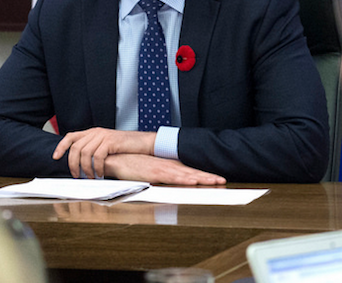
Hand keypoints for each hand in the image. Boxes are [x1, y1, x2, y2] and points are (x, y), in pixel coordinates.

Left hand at [52, 128, 155, 178]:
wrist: (143, 143)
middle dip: (73, 164)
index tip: (55, 157)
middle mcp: (96, 132)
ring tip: (90, 177)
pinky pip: (97, 156)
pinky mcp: (111, 142)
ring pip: (85, 153)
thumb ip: (94, 148)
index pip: (71, 136)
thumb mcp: (107, 144)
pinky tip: (100, 173)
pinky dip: (97, 167)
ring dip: (85, 168)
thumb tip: (79, 162)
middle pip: (75, 147)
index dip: (61, 147)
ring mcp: (103, 136)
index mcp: (93, 132)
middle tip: (76, 175)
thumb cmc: (126, 147)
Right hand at [104, 154, 225, 185]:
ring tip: (215, 181)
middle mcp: (170, 166)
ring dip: (202, 178)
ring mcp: (164, 168)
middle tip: (223, 180)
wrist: (119, 158)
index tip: (218, 179)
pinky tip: (193, 181)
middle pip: (194, 172)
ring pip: (187, 174)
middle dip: (209, 177)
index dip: (206, 175)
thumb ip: (165, 176)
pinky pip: (172, 177)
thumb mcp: (153, 172)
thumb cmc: (135, 165)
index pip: (192, 171)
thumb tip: (177, 182)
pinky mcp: (155, 173)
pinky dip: (184, 179)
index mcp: (171, 166)